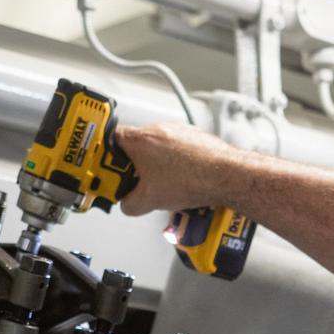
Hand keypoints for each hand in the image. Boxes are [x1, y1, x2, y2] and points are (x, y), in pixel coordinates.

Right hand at [115, 123, 241, 215]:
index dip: (106, 156)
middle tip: (139, 183)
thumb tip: (127, 204)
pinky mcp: (197, 138)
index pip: (110, 139)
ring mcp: (180, 131)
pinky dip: (178, 165)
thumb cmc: (192, 179)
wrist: (227, 176)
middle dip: (136, 166)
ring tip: (166, 186)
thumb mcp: (148, 200)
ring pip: (159, 148)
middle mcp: (159, 129)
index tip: (108, 168)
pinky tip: (184, 182)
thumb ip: (129, 203)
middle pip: (137, 145)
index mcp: (140, 139)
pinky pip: (180, 150)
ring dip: (159, 166)